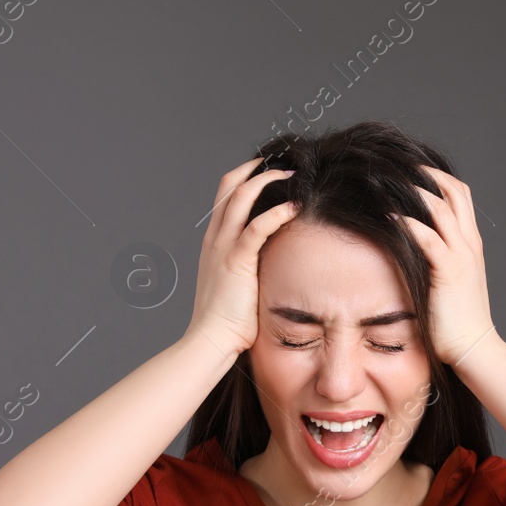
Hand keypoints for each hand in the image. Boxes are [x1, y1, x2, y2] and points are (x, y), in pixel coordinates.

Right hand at [184, 156, 299, 355]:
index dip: (245, 177)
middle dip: (257, 169)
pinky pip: (258, 226)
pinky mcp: (236, 260)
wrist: (210, 341)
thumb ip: (249, 269)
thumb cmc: (226, 322)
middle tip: (283, 165)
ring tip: (293, 176)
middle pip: (230, 185)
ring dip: (269, 180)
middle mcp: (215, 239)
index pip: (225, 196)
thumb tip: (273, 264)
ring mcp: (222, 247)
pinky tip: (295, 207)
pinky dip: (277, 212)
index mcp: (213, 243)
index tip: (268, 171)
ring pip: (241, 196)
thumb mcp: (236, 286)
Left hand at [398, 164, 498, 365]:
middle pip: (455, 191)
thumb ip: (438, 260)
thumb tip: (411, 248)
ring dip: (416, 192)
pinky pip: (428, 237)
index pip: (460, 196)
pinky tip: (390, 218)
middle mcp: (469, 243)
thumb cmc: (458, 320)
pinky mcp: (448, 270)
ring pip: (442, 208)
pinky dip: (408, 223)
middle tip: (401, 166)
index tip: (413, 171)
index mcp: (470, 243)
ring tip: (391, 183)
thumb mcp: (452, 281)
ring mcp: (461, 255)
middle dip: (428, 174)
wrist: (473, 346)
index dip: (438, 178)